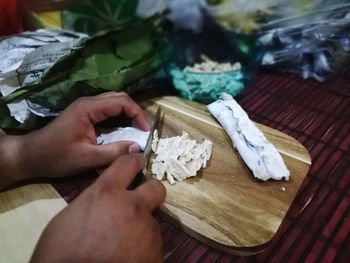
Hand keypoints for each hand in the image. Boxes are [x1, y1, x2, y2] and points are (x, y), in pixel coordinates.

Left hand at [19, 92, 149, 179]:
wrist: (31, 156)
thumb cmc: (56, 157)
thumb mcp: (86, 159)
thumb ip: (113, 153)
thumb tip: (138, 148)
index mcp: (88, 109)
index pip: (121, 102)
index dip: (137, 114)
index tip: (146, 131)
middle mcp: (88, 103)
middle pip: (119, 98)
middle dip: (135, 112)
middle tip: (144, 130)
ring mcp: (86, 107)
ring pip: (114, 102)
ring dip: (128, 114)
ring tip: (137, 131)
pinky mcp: (84, 114)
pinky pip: (108, 110)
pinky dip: (120, 117)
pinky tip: (124, 130)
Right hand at [31, 154, 165, 262]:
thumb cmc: (61, 252)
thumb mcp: (69, 216)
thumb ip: (93, 200)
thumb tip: (104, 200)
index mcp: (107, 193)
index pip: (128, 163)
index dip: (134, 161)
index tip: (137, 163)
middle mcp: (133, 207)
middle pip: (156, 188)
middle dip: (150, 192)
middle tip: (139, 203)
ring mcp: (147, 230)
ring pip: (152, 220)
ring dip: (142, 226)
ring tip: (125, 242)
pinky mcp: (156, 252)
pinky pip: (153, 243)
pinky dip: (143, 247)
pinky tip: (128, 256)